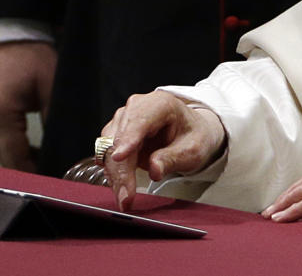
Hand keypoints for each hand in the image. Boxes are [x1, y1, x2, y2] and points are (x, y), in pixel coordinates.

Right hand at [0, 41, 56, 171]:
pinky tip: (33, 145)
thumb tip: (64, 143)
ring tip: (45, 163)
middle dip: (25, 169)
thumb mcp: (51, 87)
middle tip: (50, 176)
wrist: (13, 30)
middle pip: (4, 156)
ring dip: (19, 157)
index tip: (50, 183)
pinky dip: (14, 143)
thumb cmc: (33, 55)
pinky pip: (0, 134)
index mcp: (1, 114)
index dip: (33, 172)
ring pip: (0, 146)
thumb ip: (54, 118)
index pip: (15, 156)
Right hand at [102, 91, 225, 210]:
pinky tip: (121, 189)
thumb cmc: (193, 136)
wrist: (190, 132)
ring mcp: (125, 120)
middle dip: (121, 170)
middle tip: (126, 197)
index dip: (128, 139)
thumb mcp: (192, 149)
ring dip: (115, 175)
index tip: (119, 157)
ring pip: (110, 148)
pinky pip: (108, 154)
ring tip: (124, 198)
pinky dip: (113, 173)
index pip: (139, 120)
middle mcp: (138, 107)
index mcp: (160, 104)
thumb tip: (154, 170)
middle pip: (121, 138)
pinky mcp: (117, 134)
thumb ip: (173, 158)